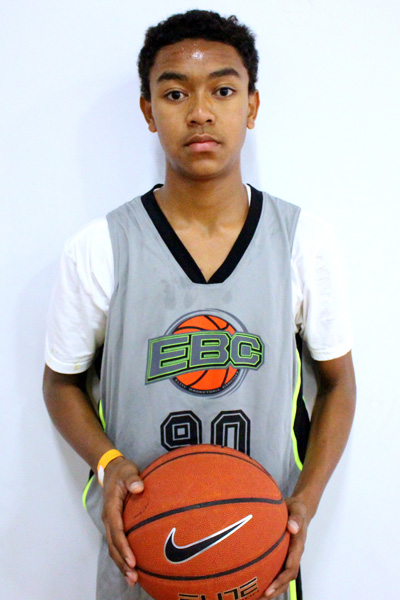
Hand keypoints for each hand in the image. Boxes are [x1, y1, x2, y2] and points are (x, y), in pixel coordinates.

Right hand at [101, 457, 143, 586]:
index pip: (117, 531)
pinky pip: (117, 544)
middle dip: (122, 563)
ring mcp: (110, 523)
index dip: (124, 547)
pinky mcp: (115, 525)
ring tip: (133, 579)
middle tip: (134, 577)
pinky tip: (132, 567)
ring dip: (121, 564)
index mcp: (111, 507)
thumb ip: (132, 478)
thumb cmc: (122, 471)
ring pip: (113, 548)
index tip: (133, 560)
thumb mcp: (127, 470)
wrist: (111, 470)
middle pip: (113, 545)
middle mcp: (108, 518)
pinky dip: (122, 556)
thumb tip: (138, 487)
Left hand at [261, 497, 308, 598]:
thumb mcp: (297, 509)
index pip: (290, 568)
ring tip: (255, 598)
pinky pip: (277, 569)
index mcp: (297, 546)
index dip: (280, 580)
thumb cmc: (296, 508)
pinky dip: (268, 578)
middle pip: (286, 578)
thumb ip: (296, 517)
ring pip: (282, 577)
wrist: (299, 508)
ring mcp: (289, 556)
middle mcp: (294, 554)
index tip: (269, 589)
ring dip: (271, 588)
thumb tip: (292, 527)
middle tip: (259, 599)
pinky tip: (254, 581)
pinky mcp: (283, 554)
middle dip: (274, 590)